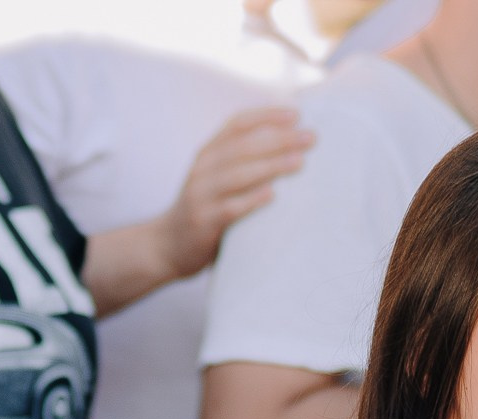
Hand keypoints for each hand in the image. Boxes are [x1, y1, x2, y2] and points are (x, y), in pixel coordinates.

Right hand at [158, 107, 313, 281]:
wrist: (168, 244)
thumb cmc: (206, 209)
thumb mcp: (217, 179)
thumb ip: (242, 163)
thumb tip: (291, 150)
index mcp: (209, 153)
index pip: (237, 124)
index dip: (266, 116)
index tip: (296, 115)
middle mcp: (203, 168)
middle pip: (243, 146)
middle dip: (279, 139)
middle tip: (310, 138)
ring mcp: (201, 194)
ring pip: (238, 174)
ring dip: (271, 166)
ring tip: (299, 162)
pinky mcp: (203, 220)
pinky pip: (229, 208)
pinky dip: (251, 200)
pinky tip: (272, 196)